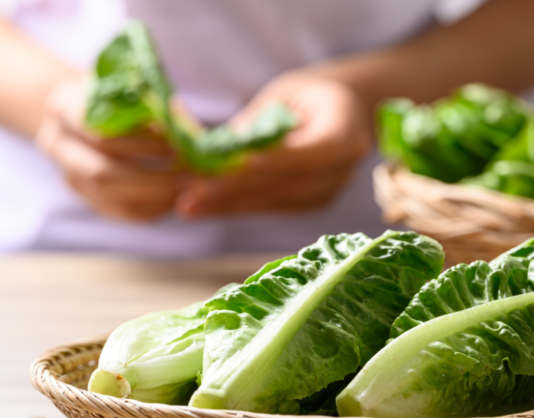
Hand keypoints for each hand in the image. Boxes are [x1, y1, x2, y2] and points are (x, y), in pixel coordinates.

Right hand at [36, 77, 181, 221]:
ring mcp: (69, 175)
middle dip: (153, 178)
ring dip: (156, 196)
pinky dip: (153, 208)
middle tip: (192, 178)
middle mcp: (57, 145)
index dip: (141, 143)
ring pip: (111, 197)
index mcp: (65, 108)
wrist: (87, 111)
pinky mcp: (87, 197)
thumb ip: (157, 110)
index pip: (101, 134)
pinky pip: (121, 212)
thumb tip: (192, 140)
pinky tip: (176, 198)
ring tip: (189, 188)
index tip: (176, 146)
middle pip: (102, 172)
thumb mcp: (133, 89)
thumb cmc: (120, 96)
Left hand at [175, 71, 371, 217]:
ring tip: (187, 205)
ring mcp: (326, 193)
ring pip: (272, 203)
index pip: (309, 153)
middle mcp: (341, 170)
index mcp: (346, 133)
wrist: (344, 114)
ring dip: (227, 205)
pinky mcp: (309, 206)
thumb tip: (214, 149)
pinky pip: (268, 207)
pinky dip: (234, 206)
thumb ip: (259, 122)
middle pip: (285, 185)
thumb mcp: (287, 93)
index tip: (233, 167)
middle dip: (234, 192)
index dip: (272, 162)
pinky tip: (202, 205)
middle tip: (188, 199)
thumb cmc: (311, 95)